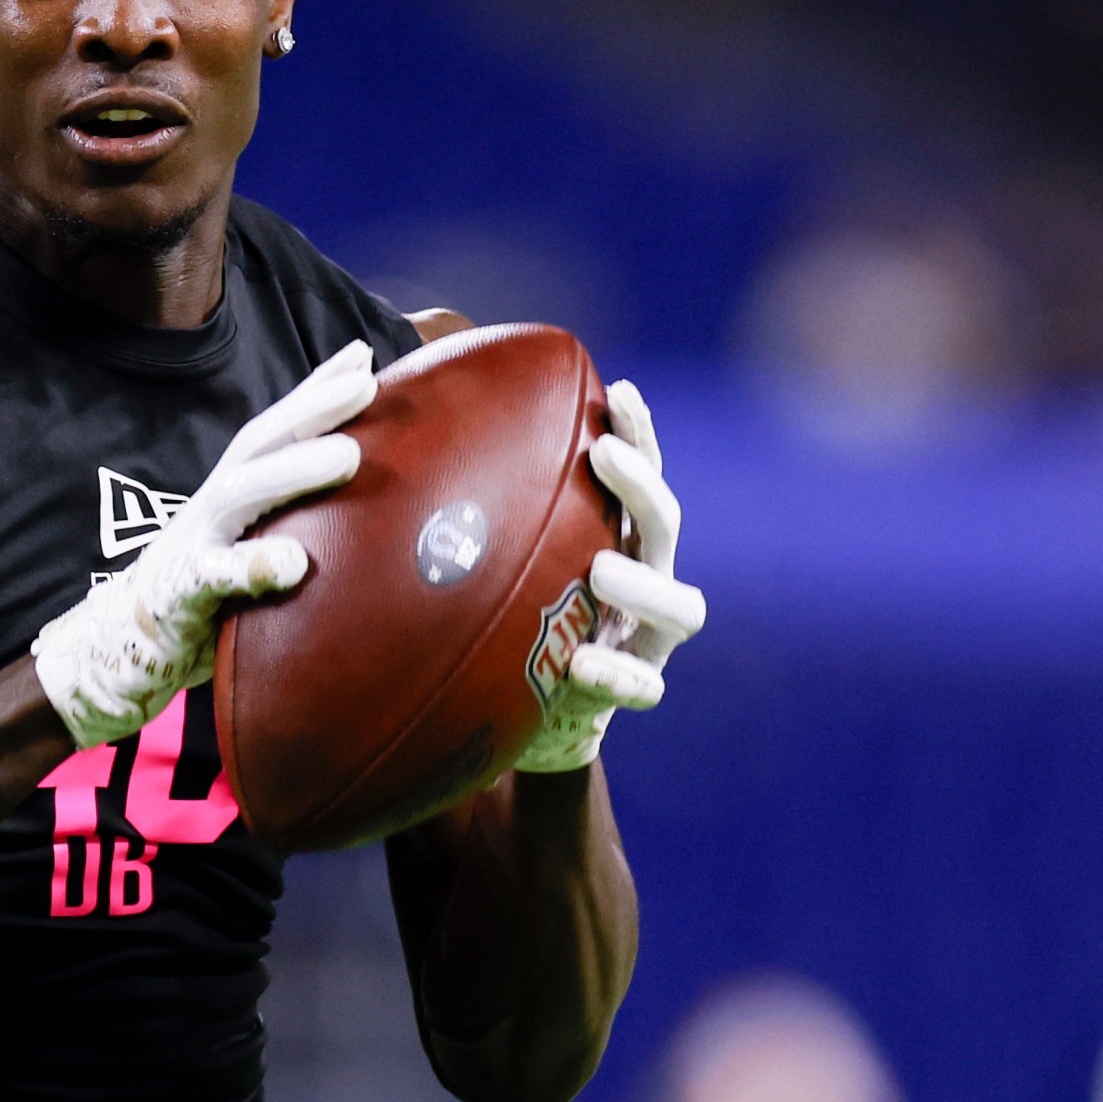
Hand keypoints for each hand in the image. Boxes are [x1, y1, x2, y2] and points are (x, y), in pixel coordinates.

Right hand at [33, 340, 377, 746]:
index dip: (315, 390)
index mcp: (235, 489)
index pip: (277, 428)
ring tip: (348, 456)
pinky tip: (293, 563)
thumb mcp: (251, 538)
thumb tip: (355, 480)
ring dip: (293, 472)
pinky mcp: (183, 592)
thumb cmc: (207, 585)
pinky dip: (253, 567)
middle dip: (311, 409)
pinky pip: (215, 576)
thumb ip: (291, 512)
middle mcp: (215, 504)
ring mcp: (195, 543)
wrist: (124, 643)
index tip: (361, 355)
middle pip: (261, 444)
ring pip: (241, 496)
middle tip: (365, 385)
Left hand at [514, 378, 706, 773]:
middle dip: (642, 486)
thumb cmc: (507, 615)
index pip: (641, 476)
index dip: (639, 434)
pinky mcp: (631, 692)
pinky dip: (618, 674)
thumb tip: (420, 411)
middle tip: (603, 455)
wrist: (526, 711)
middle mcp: (645, 580)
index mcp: (617, 538)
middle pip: (666, 527)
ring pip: (682, 609)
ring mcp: (646, 638)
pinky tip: (581, 663)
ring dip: (645, 585)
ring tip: (601, 570)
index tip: (616, 391)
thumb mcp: (496, 554)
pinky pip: (643, 688)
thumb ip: (479, 502)